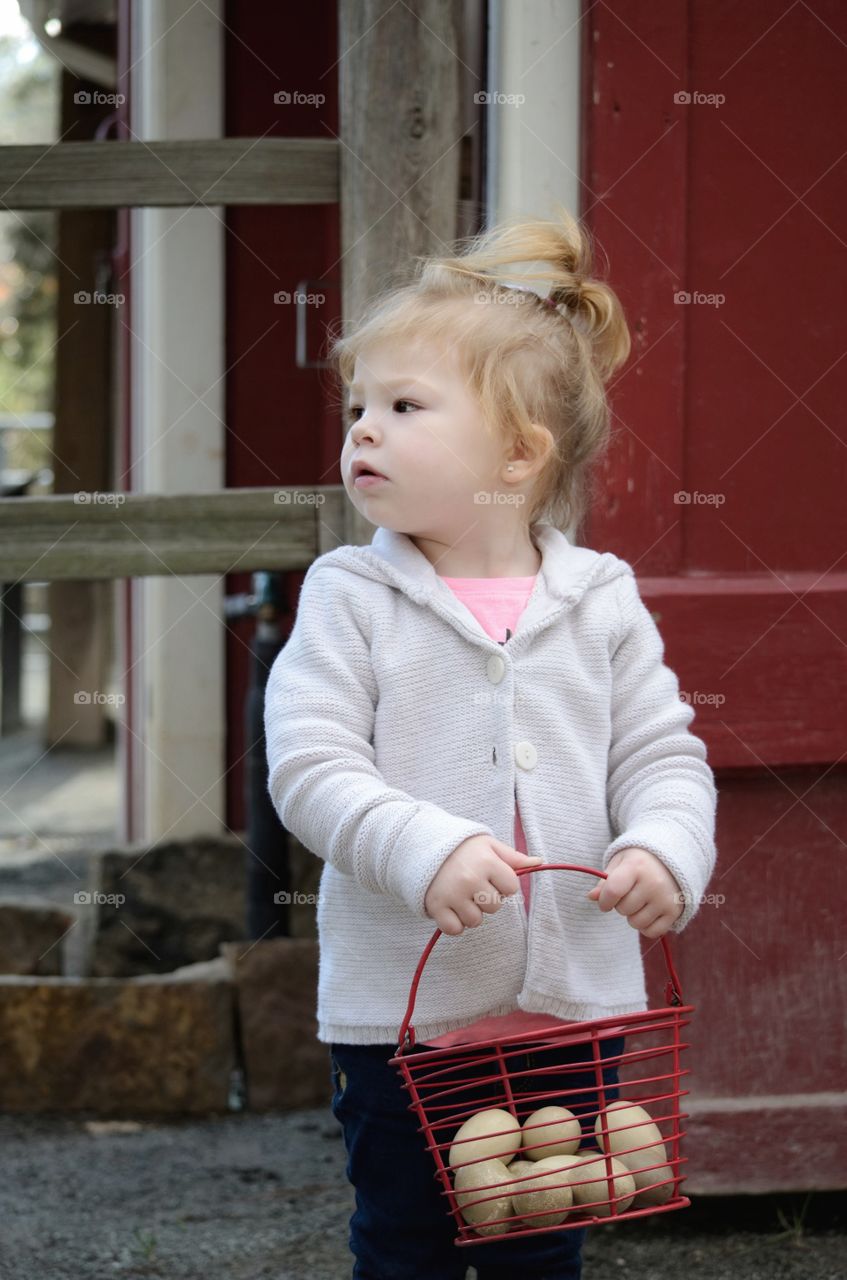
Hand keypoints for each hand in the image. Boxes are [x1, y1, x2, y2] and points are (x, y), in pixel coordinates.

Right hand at [424, 835, 542, 935]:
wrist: (423, 844)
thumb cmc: (462, 847)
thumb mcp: (488, 845)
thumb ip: (513, 857)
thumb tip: (539, 862)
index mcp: (487, 862)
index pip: (512, 888)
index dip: (503, 884)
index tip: (490, 875)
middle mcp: (470, 879)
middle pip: (494, 907)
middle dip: (486, 898)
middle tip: (472, 884)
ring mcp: (452, 894)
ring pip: (475, 921)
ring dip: (470, 912)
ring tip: (460, 894)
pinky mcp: (435, 906)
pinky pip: (454, 929)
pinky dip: (454, 924)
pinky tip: (451, 908)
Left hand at [586, 847, 682, 938]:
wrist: (673, 860)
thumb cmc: (639, 863)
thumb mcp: (620, 864)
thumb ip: (605, 881)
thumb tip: (591, 897)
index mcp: (636, 866)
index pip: (613, 891)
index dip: (604, 901)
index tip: (604, 902)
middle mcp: (653, 883)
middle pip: (623, 909)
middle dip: (620, 905)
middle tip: (629, 894)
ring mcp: (665, 899)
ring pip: (636, 923)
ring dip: (632, 916)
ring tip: (640, 902)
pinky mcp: (674, 912)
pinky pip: (651, 932)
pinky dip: (645, 927)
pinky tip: (648, 913)